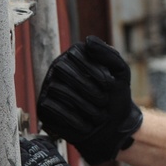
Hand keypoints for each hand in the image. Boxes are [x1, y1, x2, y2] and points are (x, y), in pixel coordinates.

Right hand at [37, 36, 143, 164]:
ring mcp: (49, 86)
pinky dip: (73, 118)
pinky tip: (87, 125)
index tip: (110, 84)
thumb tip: (88, 40)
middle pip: (63, 70)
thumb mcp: (121, 73)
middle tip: (104, 102)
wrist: (112, 126)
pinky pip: (52, 107)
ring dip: (83, 105)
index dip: (95, 70)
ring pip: (58, 89)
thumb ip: (109, 54)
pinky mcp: (44, 106)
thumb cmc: (116, 96)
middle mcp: (58, 67)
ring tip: (98, 115)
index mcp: (75, 55)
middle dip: (89, 89)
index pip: (75, 54)